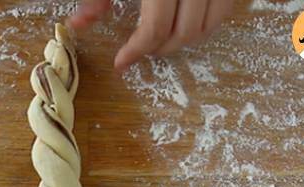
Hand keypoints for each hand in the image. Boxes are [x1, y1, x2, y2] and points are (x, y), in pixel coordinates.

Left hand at [68, 0, 233, 70]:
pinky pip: (226, 6)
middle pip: (186, 31)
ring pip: (211, 24)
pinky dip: (207, 21)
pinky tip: (186, 19)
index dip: (137, 50)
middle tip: (143, 49)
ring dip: (187, 39)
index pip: (155, 26)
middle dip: (162, 48)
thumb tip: (78, 24)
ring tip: (164, 37)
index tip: (122, 62)